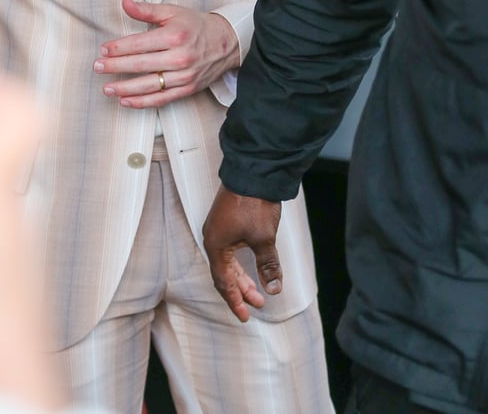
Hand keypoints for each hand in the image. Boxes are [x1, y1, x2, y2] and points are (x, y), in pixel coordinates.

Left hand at [95, 0, 238, 106]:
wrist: (227, 42)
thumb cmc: (196, 25)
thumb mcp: (173, 12)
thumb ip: (146, 9)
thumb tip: (124, 2)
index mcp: (175, 36)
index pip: (140, 44)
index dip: (119, 48)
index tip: (103, 50)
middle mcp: (180, 57)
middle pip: (141, 64)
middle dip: (116, 67)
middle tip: (97, 67)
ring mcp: (184, 76)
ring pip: (149, 85)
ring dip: (125, 88)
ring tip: (107, 88)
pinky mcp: (188, 89)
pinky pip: (161, 99)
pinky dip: (142, 102)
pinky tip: (125, 101)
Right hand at [202, 186, 282, 321]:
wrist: (252, 172)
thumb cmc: (253, 203)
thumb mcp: (264, 239)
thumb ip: (268, 266)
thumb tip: (274, 288)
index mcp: (216, 245)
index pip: (224, 282)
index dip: (235, 300)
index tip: (246, 315)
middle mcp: (214, 238)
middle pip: (225, 273)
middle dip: (241, 290)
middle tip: (258, 304)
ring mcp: (219, 227)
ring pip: (228, 261)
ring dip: (242, 276)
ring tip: (258, 288)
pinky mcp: (226, 220)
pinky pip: (230, 249)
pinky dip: (241, 262)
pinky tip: (251, 263)